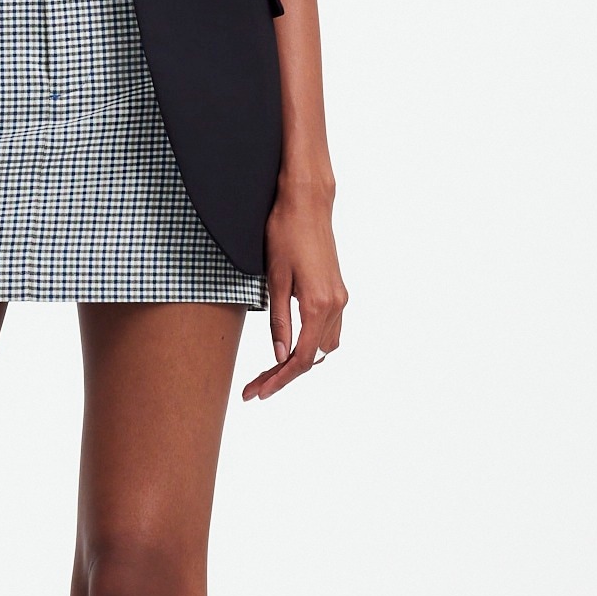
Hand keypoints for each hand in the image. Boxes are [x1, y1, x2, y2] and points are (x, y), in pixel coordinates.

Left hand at [241, 174, 345, 400]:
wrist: (307, 203)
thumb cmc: (285, 233)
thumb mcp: (275, 279)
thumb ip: (279, 320)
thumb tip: (279, 355)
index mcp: (319, 305)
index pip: (301, 358)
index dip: (279, 379)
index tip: (258, 392)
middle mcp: (336, 305)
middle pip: (314, 358)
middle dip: (285, 375)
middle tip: (256, 387)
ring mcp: (340, 298)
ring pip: (325, 346)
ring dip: (301, 360)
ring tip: (269, 370)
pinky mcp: (338, 290)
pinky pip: (329, 329)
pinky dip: (311, 342)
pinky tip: (290, 343)